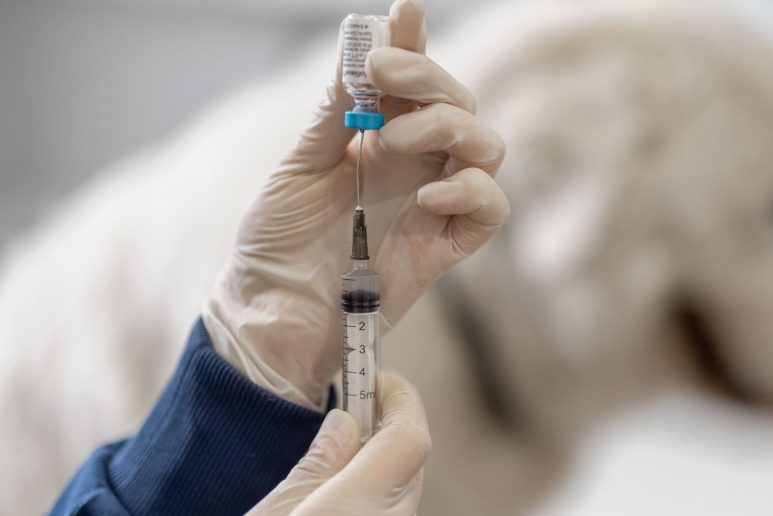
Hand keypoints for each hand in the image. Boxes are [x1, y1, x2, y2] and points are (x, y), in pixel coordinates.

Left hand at [202, 0, 507, 407]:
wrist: (271, 316)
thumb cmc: (275, 242)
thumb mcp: (296, 167)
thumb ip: (335, 113)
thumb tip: (358, 47)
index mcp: (376, 138)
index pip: (411, 81)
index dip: (415, 44)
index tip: (405, 11)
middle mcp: (414, 164)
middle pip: (459, 103)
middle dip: (429, 78)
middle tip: (382, 75)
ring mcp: (434, 203)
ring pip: (486, 146)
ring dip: (448, 128)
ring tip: (391, 143)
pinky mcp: (447, 246)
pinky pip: (490, 208)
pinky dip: (471, 189)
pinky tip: (428, 190)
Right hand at [248, 371, 429, 514]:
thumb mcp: (275, 511)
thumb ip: (316, 466)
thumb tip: (345, 425)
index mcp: (366, 500)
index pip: (408, 435)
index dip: (399, 398)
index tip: (377, 376)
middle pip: (408, 462)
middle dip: (384, 429)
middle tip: (353, 408)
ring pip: (397, 490)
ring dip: (374, 465)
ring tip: (336, 452)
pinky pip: (385, 510)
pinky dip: (367, 493)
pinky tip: (333, 495)